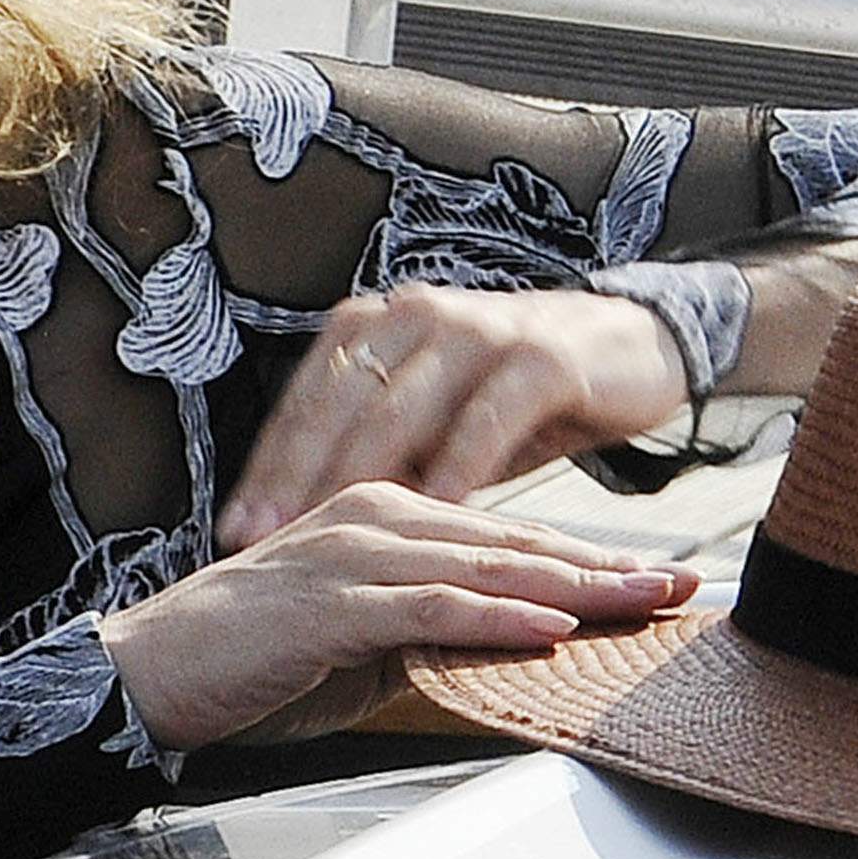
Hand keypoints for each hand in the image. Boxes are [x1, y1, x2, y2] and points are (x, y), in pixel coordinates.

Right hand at [104, 480, 696, 754]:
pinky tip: (550, 627)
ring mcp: (351, 555)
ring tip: (643, 602)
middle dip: (603, 565)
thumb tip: (499, 657)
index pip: (502, 539)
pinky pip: (429, 606)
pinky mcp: (330, 603)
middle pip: (511, 543)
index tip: (653, 580)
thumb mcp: (353, 646)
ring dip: (572, 586)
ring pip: (484, 566)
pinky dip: (495, 617)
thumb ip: (423, 636)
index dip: (582, 558)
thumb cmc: (242, 664)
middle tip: (682, 584)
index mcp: (379, 518)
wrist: (146, 675)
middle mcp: (372, 519)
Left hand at [218, 284, 689, 548]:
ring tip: (327, 535)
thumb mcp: (433, 428)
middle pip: (338, 407)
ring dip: (358, 477)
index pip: (304, 405)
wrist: (627, 350)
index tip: (230, 532)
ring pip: (400, 410)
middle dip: (293, 478)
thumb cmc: (511, 400)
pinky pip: (484, 419)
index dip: (265, 470)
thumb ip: (377, 462)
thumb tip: (301, 531)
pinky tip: (433, 515)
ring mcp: (477, 330)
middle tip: (260, 541)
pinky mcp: (537, 357)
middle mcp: (414, 317)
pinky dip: (456, 467)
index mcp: (374, 330)